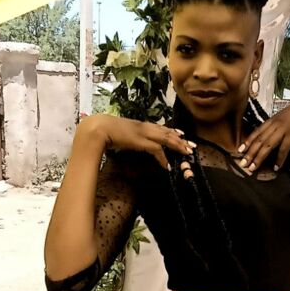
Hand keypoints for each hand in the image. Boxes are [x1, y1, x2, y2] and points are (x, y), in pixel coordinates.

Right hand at [76, 115, 194, 170]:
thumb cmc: (103, 131)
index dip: (172, 131)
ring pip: (167, 138)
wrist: (97, 128)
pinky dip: (164, 158)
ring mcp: (143, 133)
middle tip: (192, 145)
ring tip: (187, 153)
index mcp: (139, 124)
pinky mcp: (141, 141)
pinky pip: (157, 150)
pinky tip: (168, 166)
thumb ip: (125, 137)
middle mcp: (144, 126)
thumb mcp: (118, 133)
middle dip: (181, 139)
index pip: (159, 127)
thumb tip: (125, 140)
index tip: (181, 134)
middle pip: (167, 132)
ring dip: (178, 146)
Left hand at [237, 91, 289, 172]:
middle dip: (249, 153)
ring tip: (252, 168)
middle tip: (242, 164)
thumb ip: (280, 123)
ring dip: (259, 158)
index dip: (247, 141)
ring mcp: (284, 129)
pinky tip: (275, 167)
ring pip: (267, 145)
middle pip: (259, 140)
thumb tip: (275, 132)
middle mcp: (276, 124)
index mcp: (274, 118)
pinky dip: (279, 159)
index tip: (239, 150)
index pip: (257, 131)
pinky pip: (283, 149)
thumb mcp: (288, 115)